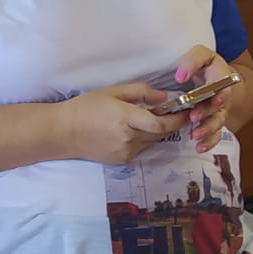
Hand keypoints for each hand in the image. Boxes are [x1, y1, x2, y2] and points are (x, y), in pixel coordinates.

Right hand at [61, 83, 184, 163]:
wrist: (64, 132)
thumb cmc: (86, 107)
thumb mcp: (112, 92)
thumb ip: (140, 92)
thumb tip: (164, 98)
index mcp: (125, 119)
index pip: (159, 123)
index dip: (177, 119)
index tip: (187, 111)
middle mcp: (128, 139)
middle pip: (160, 134)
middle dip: (172, 124)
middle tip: (178, 113)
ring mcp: (125, 153)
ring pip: (152, 142)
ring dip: (158, 132)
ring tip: (154, 119)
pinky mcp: (122, 161)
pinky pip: (141, 149)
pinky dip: (144, 139)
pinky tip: (136, 130)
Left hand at [171, 45, 237, 152]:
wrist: (215, 76)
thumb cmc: (205, 65)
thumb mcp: (201, 55)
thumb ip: (192, 61)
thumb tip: (180, 76)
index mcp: (221, 77)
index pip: (222, 84)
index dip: (219, 91)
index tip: (215, 96)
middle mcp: (222, 96)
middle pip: (218, 106)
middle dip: (207, 112)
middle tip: (194, 116)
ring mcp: (218, 111)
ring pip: (217, 123)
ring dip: (207, 130)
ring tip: (196, 135)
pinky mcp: (213, 122)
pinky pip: (215, 135)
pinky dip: (209, 142)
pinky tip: (200, 147)